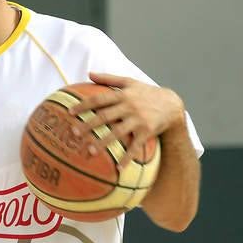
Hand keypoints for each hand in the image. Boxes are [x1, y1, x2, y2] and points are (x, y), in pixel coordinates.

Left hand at [69, 72, 185, 166]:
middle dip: (88, 125)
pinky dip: (127, 158)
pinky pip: (135, 147)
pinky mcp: (147, 132)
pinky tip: (118, 168)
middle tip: (74, 133)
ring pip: (117, 133)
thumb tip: (89, 73)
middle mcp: (129, 107)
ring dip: (103, 142)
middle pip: (105, 116)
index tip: (70, 112)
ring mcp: (138, 120)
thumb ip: (109, 78)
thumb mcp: (130, 82)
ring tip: (90, 151)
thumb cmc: (146, 93)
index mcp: (122, 95)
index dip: (84, 105)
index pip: (99, 99)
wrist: (172, 104)